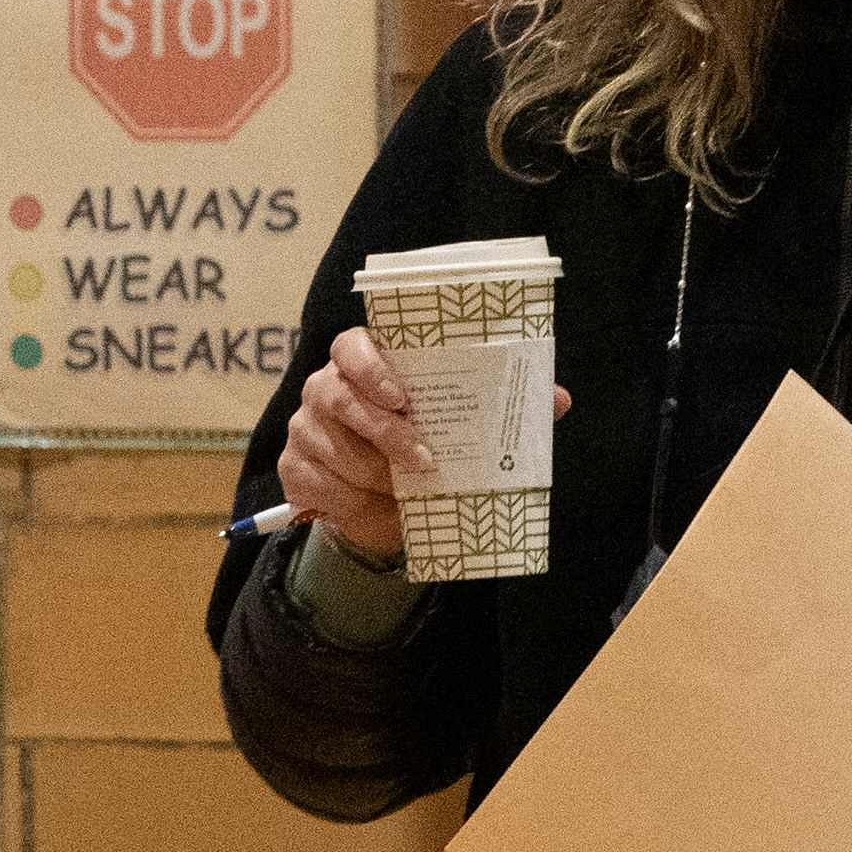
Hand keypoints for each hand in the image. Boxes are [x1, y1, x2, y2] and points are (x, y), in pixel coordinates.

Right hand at [273, 330, 572, 568]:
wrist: (381, 505)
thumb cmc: (421, 445)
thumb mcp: (458, 425)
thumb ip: (500, 405)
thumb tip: (557, 399)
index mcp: (362, 363)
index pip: (352, 346)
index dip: (371, 366)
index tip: (401, 395)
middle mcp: (325, 388)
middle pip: (340, 398)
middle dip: (383, 431)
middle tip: (422, 458)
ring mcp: (305, 428)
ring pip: (335, 449)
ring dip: (375, 474)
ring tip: (405, 489)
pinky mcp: (294, 469)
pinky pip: (321, 485)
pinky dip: (352, 501)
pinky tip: (376, 505)